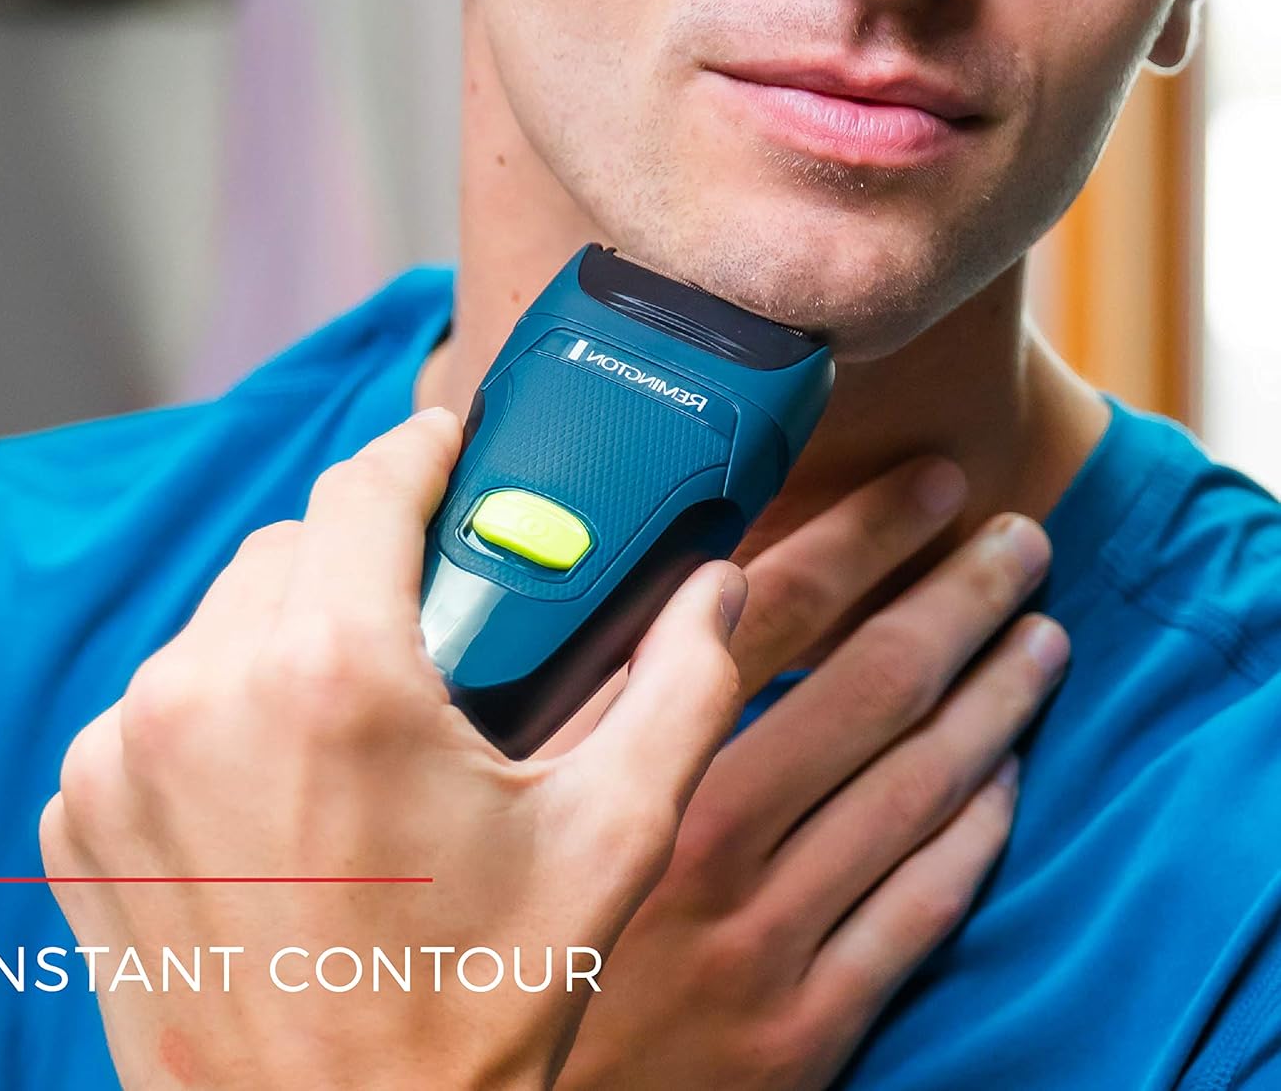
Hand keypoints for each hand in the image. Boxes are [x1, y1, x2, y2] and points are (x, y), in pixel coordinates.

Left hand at [39, 407, 748, 1090]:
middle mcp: (199, 696)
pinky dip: (221, 709)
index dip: (424, 450)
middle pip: (295, 546)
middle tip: (438, 619)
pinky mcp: (78, 813)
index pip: (367, 484)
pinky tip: (282, 782)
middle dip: (369, 557)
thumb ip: (678, 690)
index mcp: (329, 676)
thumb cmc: (465, 1017)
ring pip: (222, 618)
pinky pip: (158, 701)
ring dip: (294, 632)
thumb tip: (717, 590)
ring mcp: (120, 757)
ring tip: (366, 714)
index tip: (455, 449)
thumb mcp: (606, 844)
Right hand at [554, 461, 1067, 1089]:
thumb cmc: (477, 938)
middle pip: (870, 689)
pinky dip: (975, 831)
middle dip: (958, 600)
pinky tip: (1005, 778)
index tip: (924, 488)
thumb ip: (570, 693)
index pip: (767, 616)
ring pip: (918, 791)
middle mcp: (703, 844)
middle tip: (1020, 542)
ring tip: (1040, 639)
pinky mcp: (802, 1030)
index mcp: (617, 767)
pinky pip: (919, 911)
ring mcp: (764, 940)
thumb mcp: (494, 797)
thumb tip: (655, 584)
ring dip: (994, 702)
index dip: (860, 538)